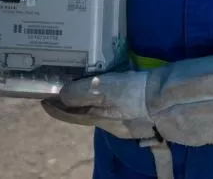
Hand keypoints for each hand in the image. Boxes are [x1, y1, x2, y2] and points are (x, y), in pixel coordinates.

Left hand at [41, 71, 157, 140]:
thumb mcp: (104, 89)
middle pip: (86, 115)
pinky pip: (120, 110)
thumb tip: (62, 94)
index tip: (43, 100)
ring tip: (92, 87)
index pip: (69, 115)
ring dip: (95, 102)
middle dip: (75, 104)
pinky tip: (120, 93)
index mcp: (98, 118)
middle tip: (67, 89)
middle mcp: (110, 124)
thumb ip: (81, 91)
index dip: (55, 108)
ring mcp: (127, 124)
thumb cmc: (134, 95)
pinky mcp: (142, 118)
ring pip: (104, 112)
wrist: (169, 103)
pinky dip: (113, 101)